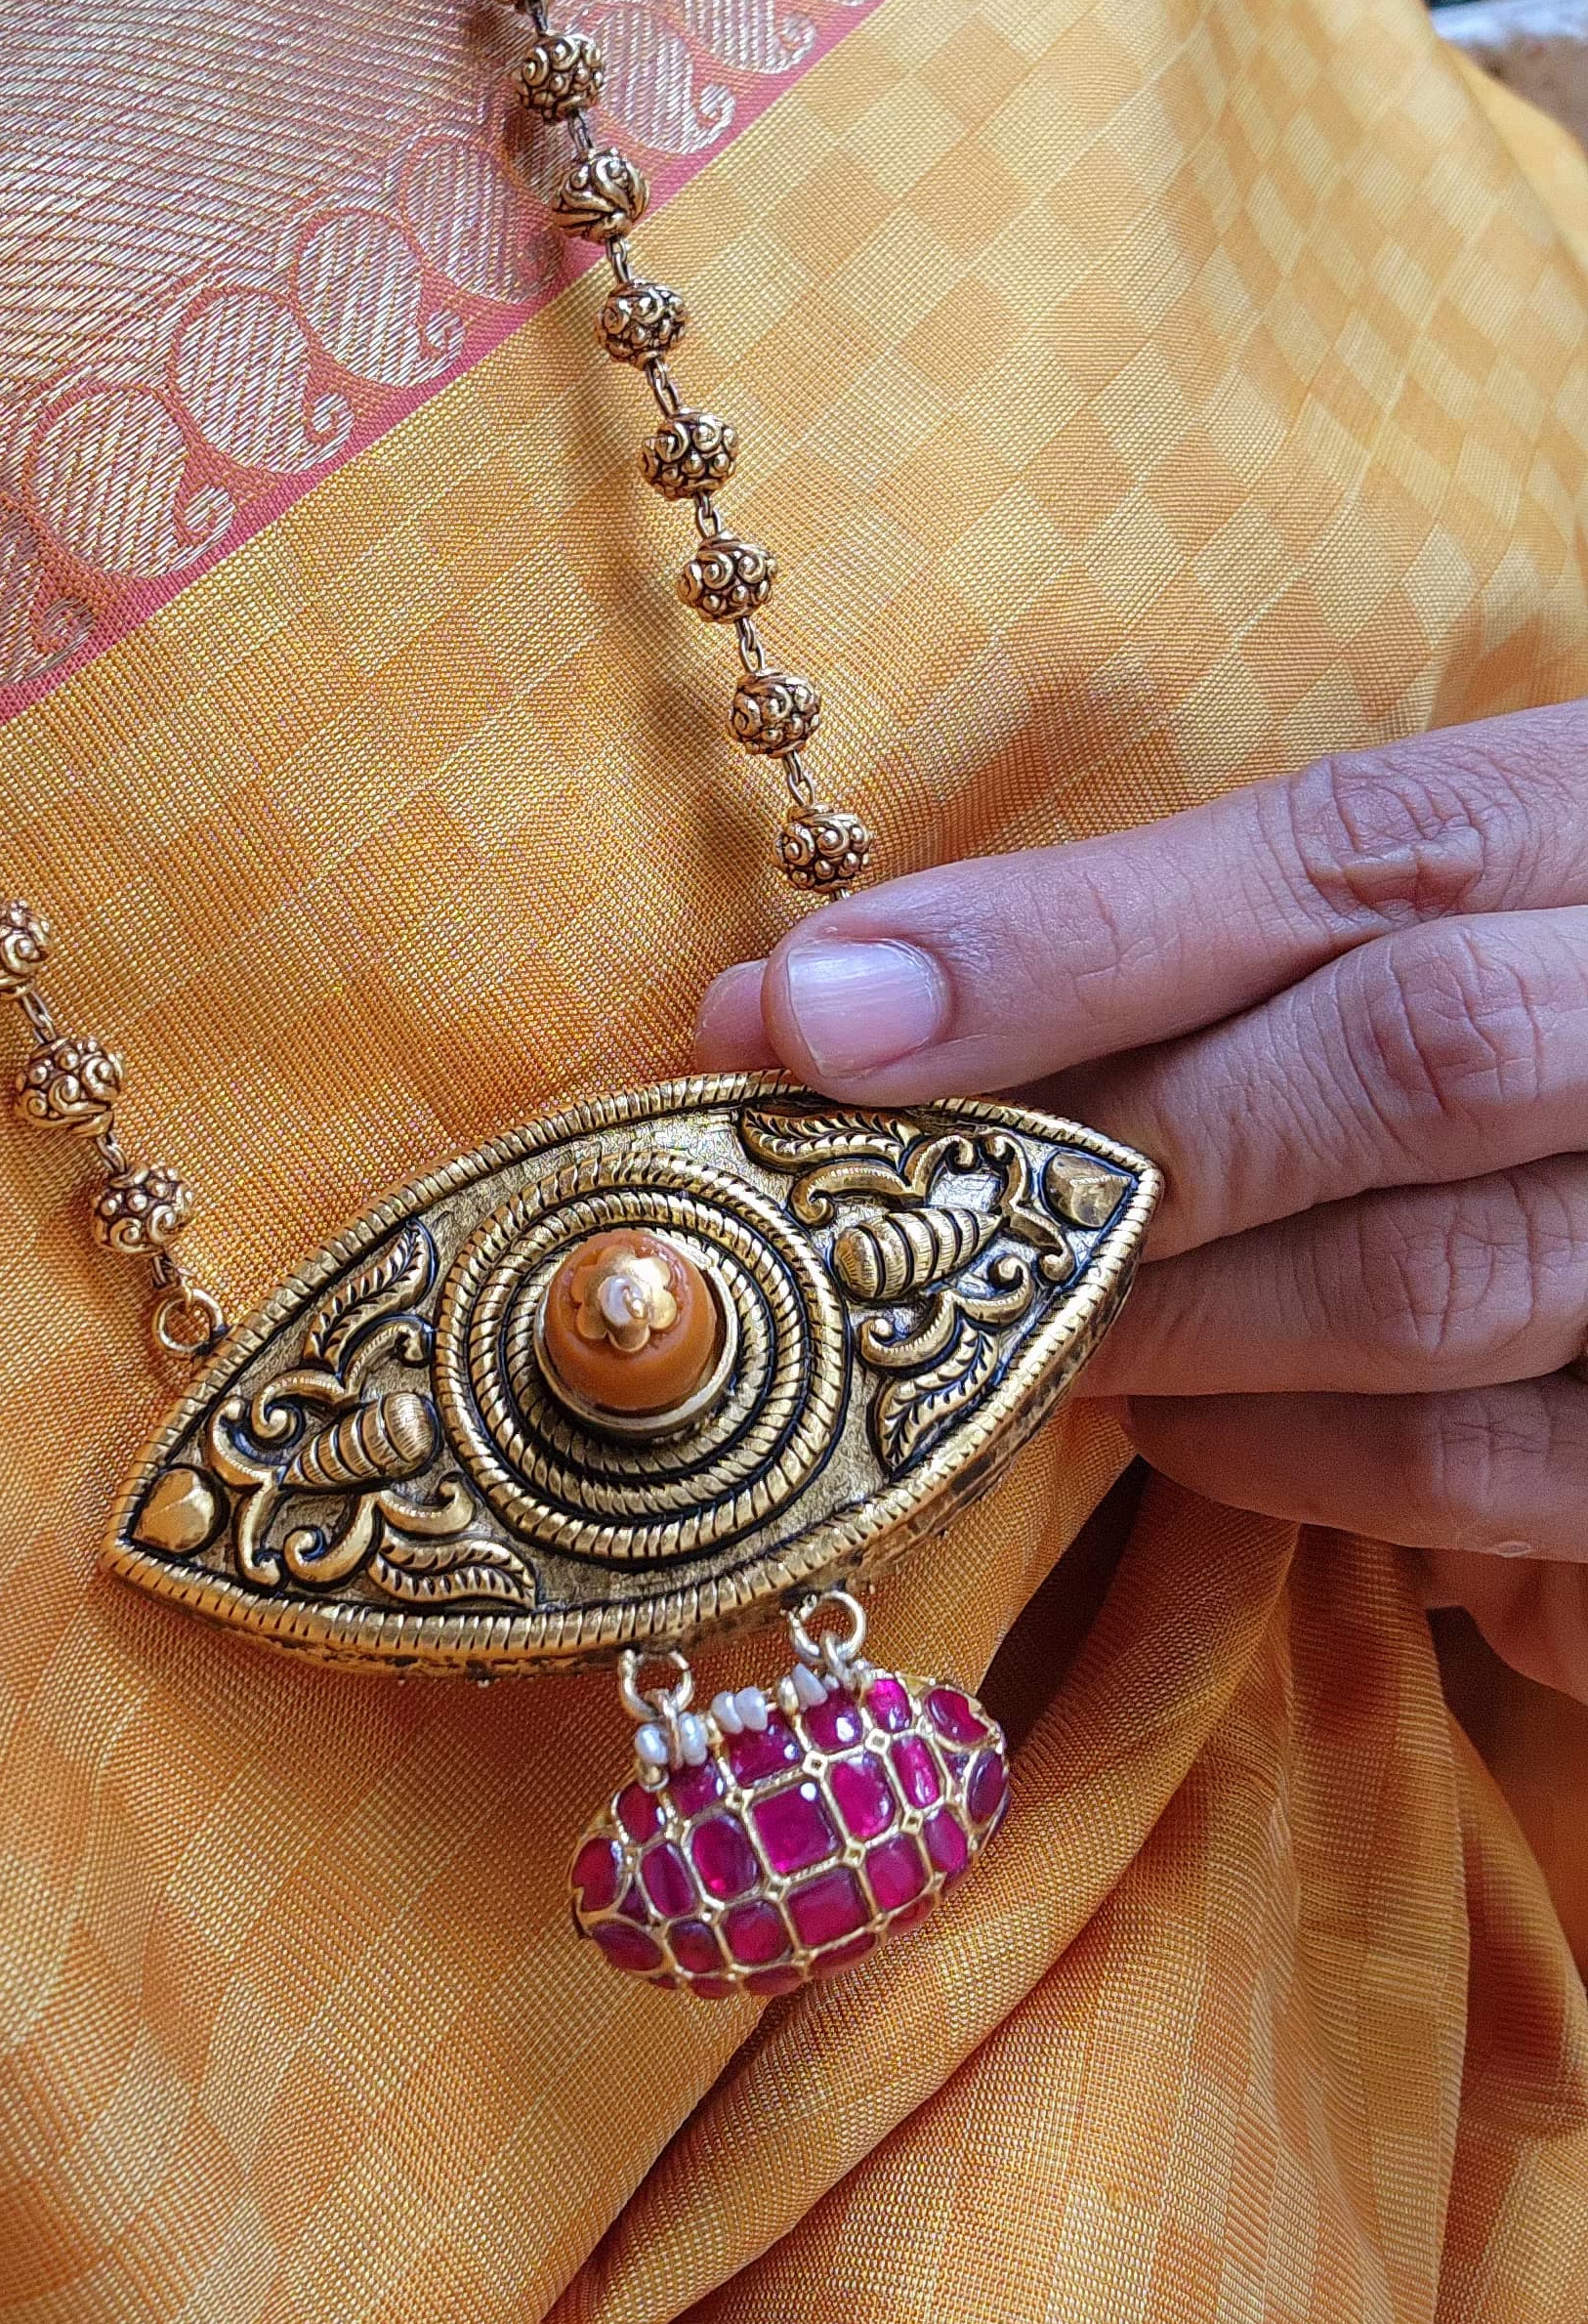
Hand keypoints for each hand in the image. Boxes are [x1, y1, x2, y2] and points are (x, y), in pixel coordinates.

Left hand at [695, 705, 1587, 1699]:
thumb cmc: (1538, 990)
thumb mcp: (1455, 887)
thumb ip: (1227, 927)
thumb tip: (843, 1006)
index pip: (1347, 851)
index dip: (1063, 937)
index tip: (808, 1009)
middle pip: (1394, 1062)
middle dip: (1100, 1141)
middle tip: (882, 1204)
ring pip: (1426, 1286)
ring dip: (1162, 1313)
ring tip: (1003, 1314)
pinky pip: (1482, 1472)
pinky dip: (1287, 1457)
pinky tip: (1174, 1423)